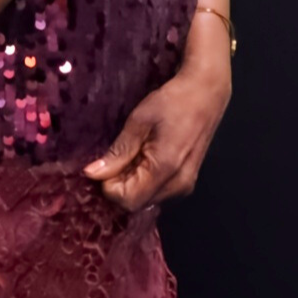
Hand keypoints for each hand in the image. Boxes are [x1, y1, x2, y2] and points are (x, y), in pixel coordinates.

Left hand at [82, 20, 231, 210]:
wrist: (205, 94)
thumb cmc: (172, 102)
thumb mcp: (139, 121)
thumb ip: (118, 152)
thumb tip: (92, 173)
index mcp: (165, 170)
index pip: (127, 200)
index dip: (108, 186)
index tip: (99, 166)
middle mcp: (178, 186)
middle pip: (137, 203)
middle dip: (118, 185)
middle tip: (113, 157)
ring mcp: (185, 186)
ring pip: (147, 200)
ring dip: (131, 183)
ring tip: (130, 153)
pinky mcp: (187, 182)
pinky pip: (158, 192)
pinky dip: (144, 181)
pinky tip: (142, 157)